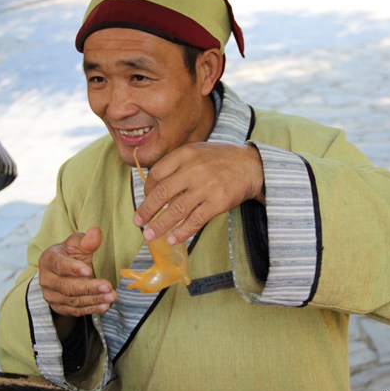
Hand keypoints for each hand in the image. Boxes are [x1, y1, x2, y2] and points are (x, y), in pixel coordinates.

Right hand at [37, 227, 115, 318]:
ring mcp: (51, 295)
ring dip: (94, 300)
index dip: (73, 268)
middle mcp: (46, 279)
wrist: (62, 270)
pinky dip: (91, 309)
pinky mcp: (59, 307)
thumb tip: (95, 232)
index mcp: (48, 259)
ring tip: (111, 296)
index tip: (89, 271)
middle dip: (89, 287)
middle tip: (108, 286)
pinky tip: (105, 306)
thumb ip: (87, 240)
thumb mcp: (77, 244)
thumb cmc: (70, 254)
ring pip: (73, 300)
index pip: (60, 265)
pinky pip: (75, 311)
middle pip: (67, 287)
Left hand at [133, 142, 263, 244]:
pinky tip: (173, 239)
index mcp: (185, 154)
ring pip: (176, 210)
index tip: (146, 200)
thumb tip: (154, 188)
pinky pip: (195, 220)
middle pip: (161, 193)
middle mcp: (193, 169)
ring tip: (149, 235)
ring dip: (159, 225)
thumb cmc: (220, 159)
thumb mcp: (196, 152)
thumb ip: (176, 164)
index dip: (147, 190)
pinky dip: (182, 232)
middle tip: (138, 222)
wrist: (251, 164)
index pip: (156, 174)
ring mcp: (206, 186)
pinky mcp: (218, 202)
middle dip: (146, 210)